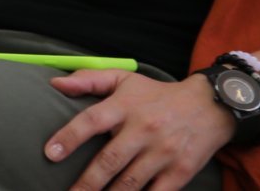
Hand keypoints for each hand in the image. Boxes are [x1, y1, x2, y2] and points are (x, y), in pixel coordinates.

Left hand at [45, 70, 232, 190]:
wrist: (209, 106)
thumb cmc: (156, 95)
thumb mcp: (124, 79)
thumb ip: (88, 80)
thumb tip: (55, 83)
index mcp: (125, 106)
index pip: (92, 121)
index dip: (69, 137)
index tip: (50, 154)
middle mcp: (143, 130)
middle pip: (109, 160)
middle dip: (86, 183)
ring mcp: (162, 153)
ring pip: (130, 183)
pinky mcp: (180, 172)